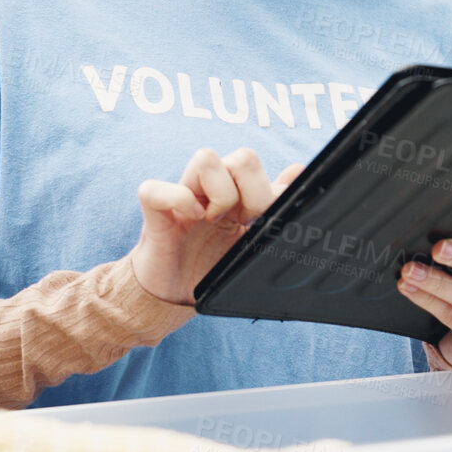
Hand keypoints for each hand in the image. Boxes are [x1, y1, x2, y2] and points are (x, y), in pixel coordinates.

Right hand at [128, 148, 303, 305]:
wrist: (173, 294)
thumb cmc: (209, 264)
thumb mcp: (249, 238)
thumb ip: (271, 205)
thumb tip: (297, 170)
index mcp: (237, 192)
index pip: (262, 166)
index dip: (272, 190)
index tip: (265, 220)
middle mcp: (211, 188)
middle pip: (243, 157)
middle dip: (254, 193)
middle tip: (243, 222)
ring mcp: (183, 196)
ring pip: (206, 159)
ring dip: (220, 193)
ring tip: (214, 221)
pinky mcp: (155, 210)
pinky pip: (156, 188)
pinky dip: (179, 200)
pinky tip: (191, 220)